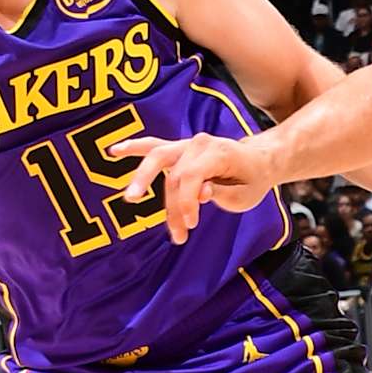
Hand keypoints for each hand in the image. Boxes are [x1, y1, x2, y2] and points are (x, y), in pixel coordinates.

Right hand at [115, 129, 277, 241]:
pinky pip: (153, 146)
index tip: (191, 225)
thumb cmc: (251, 181)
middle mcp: (199, 143)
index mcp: (218, 152)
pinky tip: (114, 151)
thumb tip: (200, 193)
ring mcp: (186, 144)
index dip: (187, 202)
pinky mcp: (177, 149)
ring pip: (158, 160)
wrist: (257, 161)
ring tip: (131, 198)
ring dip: (143, 180)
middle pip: (174, 172)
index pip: (192, 176)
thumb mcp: (244, 195)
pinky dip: (134, 147)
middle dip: (169, 202)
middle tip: (169, 228)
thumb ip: (221, 194)